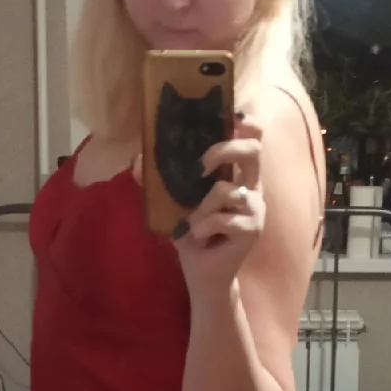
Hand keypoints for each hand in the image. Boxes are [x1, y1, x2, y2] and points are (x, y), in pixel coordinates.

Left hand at [172, 114, 265, 293]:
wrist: (202, 274)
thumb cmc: (192, 234)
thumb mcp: (171, 203)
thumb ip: (158, 180)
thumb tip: (136, 160)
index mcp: (237, 175)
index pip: (254, 138)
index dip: (246, 123)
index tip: (231, 117)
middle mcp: (252, 187)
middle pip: (253, 150)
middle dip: (222, 150)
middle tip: (198, 168)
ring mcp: (255, 208)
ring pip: (225, 189)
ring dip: (200, 208)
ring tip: (193, 225)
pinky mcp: (252, 229)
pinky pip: (220, 217)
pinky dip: (202, 228)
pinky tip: (201, 239)